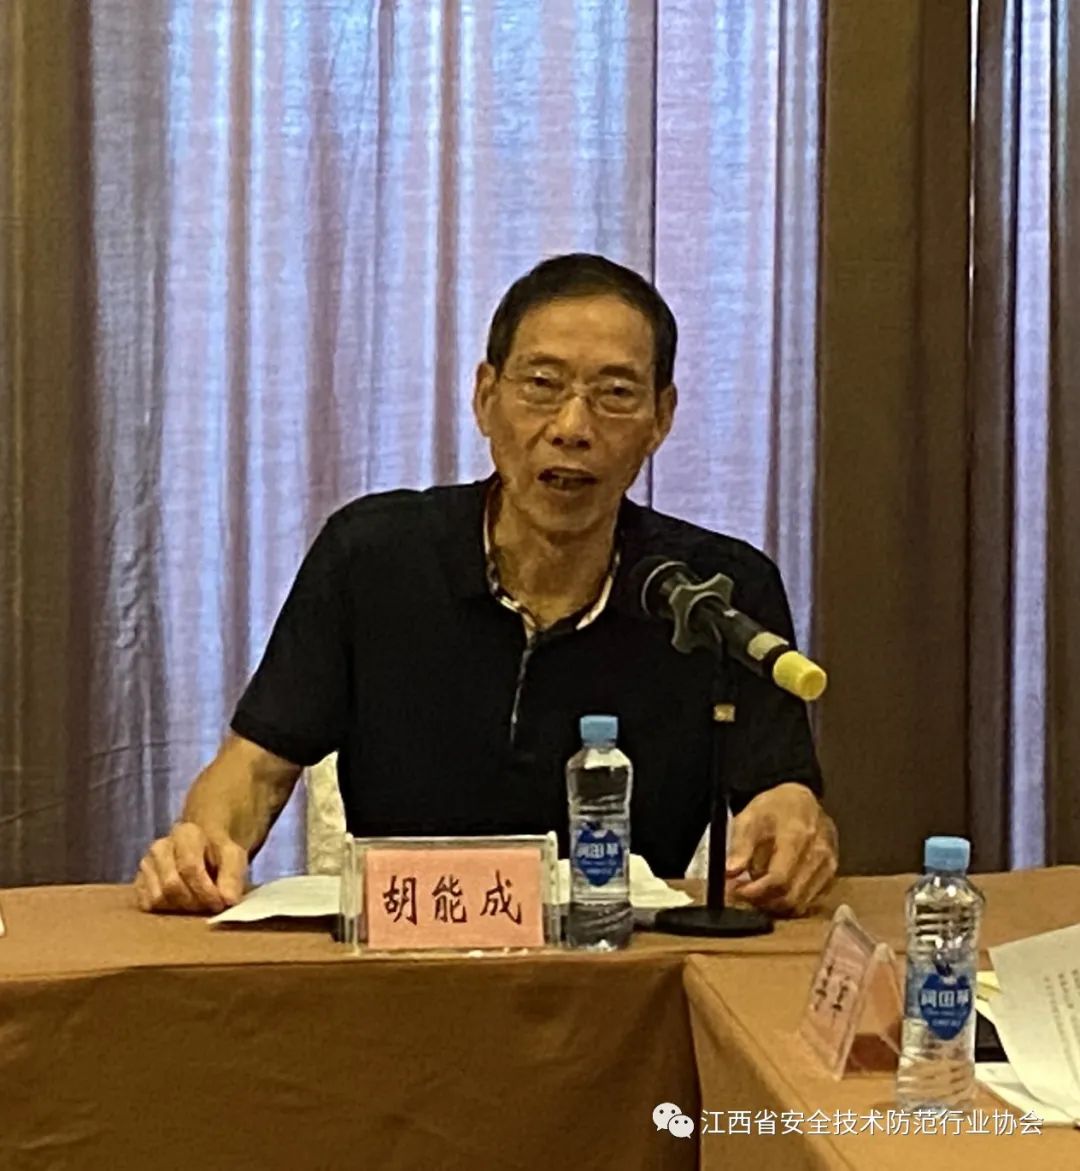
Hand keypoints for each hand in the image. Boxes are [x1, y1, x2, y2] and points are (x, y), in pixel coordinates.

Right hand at [134, 822, 248, 913]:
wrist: (202, 848)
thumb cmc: (217, 853)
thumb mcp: (233, 857)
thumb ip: (232, 876)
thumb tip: (228, 900)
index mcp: (185, 834)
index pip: (189, 867)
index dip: (206, 891)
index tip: (220, 903)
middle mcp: (160, 847)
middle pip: (171, 885)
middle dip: (194, 902)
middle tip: (211, 907)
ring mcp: (146, 865)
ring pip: (158, 898)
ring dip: (181, 908)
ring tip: (198, 904)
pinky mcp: (138, 882)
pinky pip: (147, 905)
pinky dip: (166, 910)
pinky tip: (182, 904)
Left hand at [725, 784, 837, 916]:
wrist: (801, 801)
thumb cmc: (773, 808)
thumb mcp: (749, 817)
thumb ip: (740, 845)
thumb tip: (729, 871)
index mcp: (797, 835)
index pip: (778, 878)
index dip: (754, 892)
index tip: (735, 891)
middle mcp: (818, 853)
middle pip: (790, 896)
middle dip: (761, 901)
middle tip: (740, 893)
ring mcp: (828, 865)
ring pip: (799, 904)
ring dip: (773, 904)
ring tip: (754, 890)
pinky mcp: (831, 874)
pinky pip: (808, 901)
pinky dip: (788, 902)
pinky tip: (773, 890)